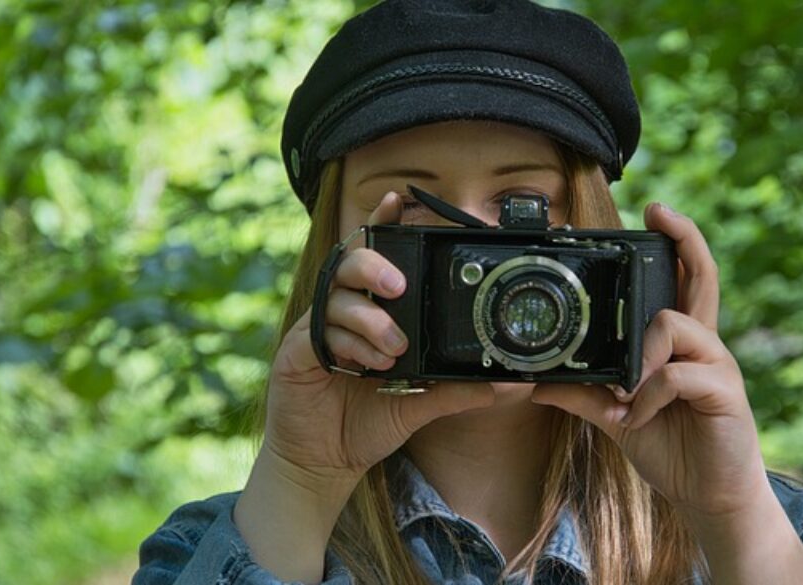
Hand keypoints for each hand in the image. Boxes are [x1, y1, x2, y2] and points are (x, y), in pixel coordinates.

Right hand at [263, 191, 495, 487]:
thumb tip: (506, 385)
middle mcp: (341, 312)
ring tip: (394, 349)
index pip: (373, 258)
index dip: (383, 226)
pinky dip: (347, 343)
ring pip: (336, 297)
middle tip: (400, 288)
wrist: (325, 461)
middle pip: (350, 262)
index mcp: (368, 312)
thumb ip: (457, 389)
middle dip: (375, 266)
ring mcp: (315, 330)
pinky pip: (318, 333)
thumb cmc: (366, 420)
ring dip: (370, 319)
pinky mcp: (296, 354)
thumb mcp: (419, 404)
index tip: (400, 201)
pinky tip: (366, 364)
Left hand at [532, 203, 765, 518]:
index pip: (683, 281)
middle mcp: (703, 346)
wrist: (709, 497)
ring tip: (627, 391)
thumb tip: (538, 382)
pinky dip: (647, 396)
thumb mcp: (618, 417)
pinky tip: (638, 417)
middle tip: (659, 210)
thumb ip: (585, 395)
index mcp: (681, 345)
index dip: (675, 244)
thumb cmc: (671, 447)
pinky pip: (676, 376)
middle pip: (703, 277)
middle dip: (684, 237)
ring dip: (641, 356)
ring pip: (675, 324)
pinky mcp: (724, 392)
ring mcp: (717, 366)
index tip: (654, 211)